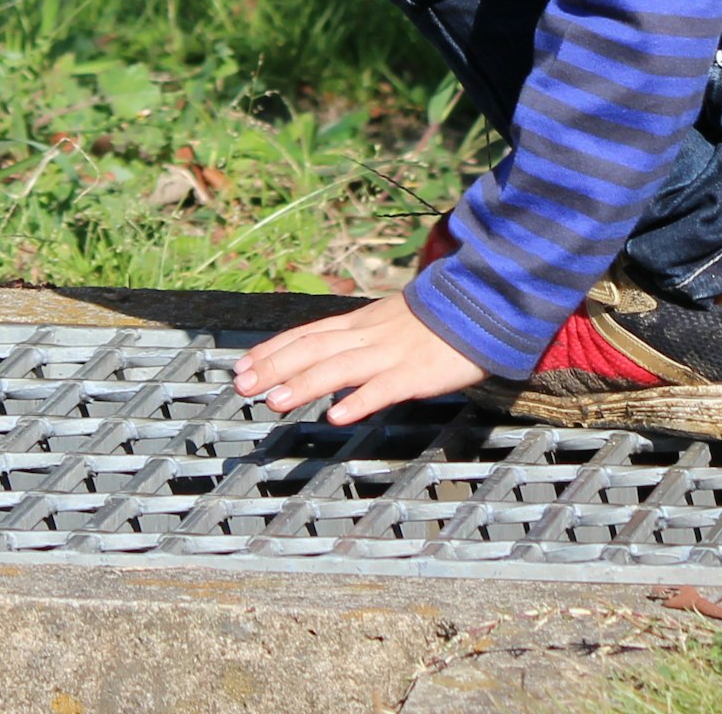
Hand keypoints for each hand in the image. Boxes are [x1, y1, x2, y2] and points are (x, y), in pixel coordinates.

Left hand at [232, 291, 486, 424]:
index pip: (305, 335)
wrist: (480, 306)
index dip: (271, 350)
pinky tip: (337, 415)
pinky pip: (384, 388)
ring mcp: (390, 354)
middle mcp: (367, 336)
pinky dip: (359, 401)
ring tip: (274, 402)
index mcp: (359, 324)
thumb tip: (321, 363)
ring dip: (304, 384)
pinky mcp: (416, 374)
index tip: (241, 366)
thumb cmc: (431, 322)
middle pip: (312, 349)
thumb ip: (354, 340)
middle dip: (274, 367)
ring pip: (339, 368)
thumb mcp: (385, 322)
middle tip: (242, 386)